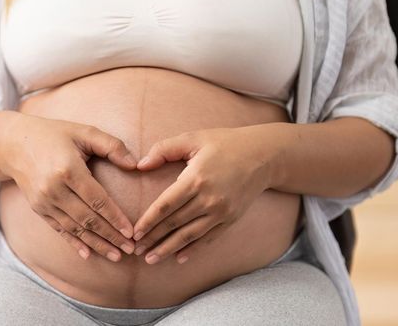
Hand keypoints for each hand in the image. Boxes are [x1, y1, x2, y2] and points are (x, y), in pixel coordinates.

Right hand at [0, 113, 136, 261]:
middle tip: (130, 249)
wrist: (14, 144)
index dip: (115, 218)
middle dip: (110, 236)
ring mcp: (44, 201)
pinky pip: (59, 230)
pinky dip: (74, 243)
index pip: (97, 200)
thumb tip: (136, 165)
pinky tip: (88, 254)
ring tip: (116, 255)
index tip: (131, 232)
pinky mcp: (38, 209)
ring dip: (96, 244)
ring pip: (75, 229)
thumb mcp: (84, 131)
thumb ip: (112, 146)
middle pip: (88, 219)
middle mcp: (54, 189)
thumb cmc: (55, 134)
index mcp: (68, 170)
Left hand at [132, 126, 278, 264]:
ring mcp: (221, 211)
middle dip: (153, 238)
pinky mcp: (231, 219)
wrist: (263, 156)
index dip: (149, 221)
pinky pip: (208, 239)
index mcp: (196, 178)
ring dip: (168, 249)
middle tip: (136, 250)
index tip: (135, 232)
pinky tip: (179, 258)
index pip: (166, 205)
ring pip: (190, 236)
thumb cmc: (224, 144)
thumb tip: (139, 165)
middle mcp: (209, 199)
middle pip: (175, 223)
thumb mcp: (193, 138)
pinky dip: (193, 250)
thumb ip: (164, 149)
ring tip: (151, 259)